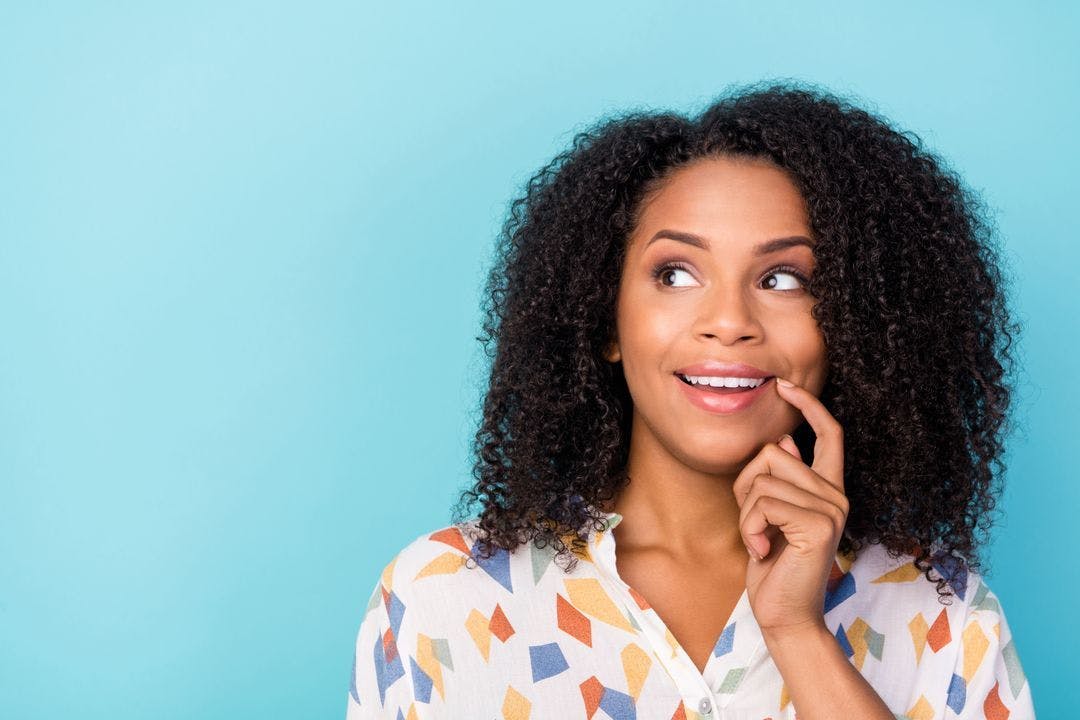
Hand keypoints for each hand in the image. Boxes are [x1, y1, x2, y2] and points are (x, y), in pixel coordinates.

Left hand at [733, 377, 848, 635]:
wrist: (784, 614)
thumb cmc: (774, 565)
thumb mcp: (769, 515)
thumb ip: (779, 481)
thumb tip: (782, 441)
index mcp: (827, 489)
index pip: (829, 434)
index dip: (809, 406)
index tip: (783, 386)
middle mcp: (836, 495)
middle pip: (771, 456)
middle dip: (745, 488)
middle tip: (756, 526)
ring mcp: (832, 509)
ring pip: (762, 480)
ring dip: (747, 514)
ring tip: (762, 541)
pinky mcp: (820, 525)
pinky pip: (764, 504)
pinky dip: (751, 528)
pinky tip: (764, 551)